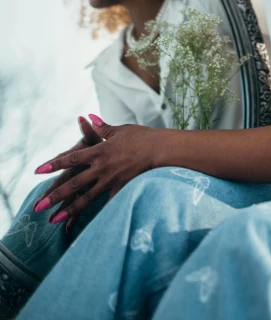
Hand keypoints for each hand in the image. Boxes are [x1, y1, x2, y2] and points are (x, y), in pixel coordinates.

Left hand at [33, 115, 156, 226]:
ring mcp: (111, 180)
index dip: (54, 164)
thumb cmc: (141, 137)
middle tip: (38, 207)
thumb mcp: (120, 130)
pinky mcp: (121, 189)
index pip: (71, 158)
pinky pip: (106, 204)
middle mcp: (101, 167)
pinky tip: (85, 224)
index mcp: (99, 150)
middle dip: (54, 196)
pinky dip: (95, 215)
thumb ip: (102, 127)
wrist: (160, 149)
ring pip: (86, 198)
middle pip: (73, 183)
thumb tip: (88, 118)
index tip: (38, 170)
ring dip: (68, 210)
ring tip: (53, 220)